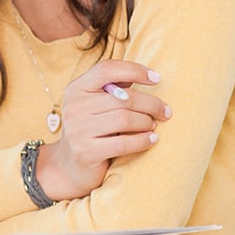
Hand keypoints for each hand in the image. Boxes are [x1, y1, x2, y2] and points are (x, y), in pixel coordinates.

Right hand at [38, 60, 169, 201]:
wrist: (69, 165)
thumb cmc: (91, 128)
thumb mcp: (95, 103)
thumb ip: (114, 87)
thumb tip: (145, 75)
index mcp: (76, 88)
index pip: (106, 69)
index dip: (134, 70)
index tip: (156, 78)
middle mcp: (74, 106)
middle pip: (123, 98)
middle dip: (151, 104)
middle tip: (165, 112)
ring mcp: (78, 130)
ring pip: (125, 119)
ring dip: (146, 122)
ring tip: (153, 126)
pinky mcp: (86, 152)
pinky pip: (123, 143)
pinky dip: (142, 140)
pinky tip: (152, 139)